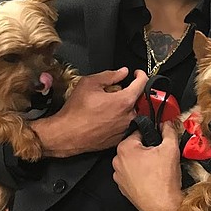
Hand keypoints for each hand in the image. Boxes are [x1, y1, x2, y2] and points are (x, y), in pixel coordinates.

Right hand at [31, 68, 147, 157]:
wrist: (67, 134)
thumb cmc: (76, 112)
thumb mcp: (90, 83)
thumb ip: (110, 75)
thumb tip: (122, 72)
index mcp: (124, 101)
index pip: (142, 83)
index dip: (141, 75)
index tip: (137, 74)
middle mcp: (128, 116)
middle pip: (138, 99)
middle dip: (129, 92)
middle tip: (115, 91)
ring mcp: (125, 129)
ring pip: (132, 112)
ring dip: (125, 106)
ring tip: (108, 106)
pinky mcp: (119, 138)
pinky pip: (126, 125)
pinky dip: (120, 119)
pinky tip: (106, 117)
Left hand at [113, 123, 182, 210]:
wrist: (162, 207)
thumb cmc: (163, 180)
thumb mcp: (171, 148)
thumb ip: (168, 131)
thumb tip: (167, 124)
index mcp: (125, 148)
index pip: (139, 132)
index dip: (152, 134)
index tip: (160, 140)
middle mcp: (117, 161)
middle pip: (135, 146)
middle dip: (148, 148)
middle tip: (160, 154)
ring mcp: (119, 176)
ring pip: (133, 160)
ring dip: (143, 161)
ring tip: (157, 168)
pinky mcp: (123, 187)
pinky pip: (132, 174)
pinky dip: (140, 173)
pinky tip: (152, 177)